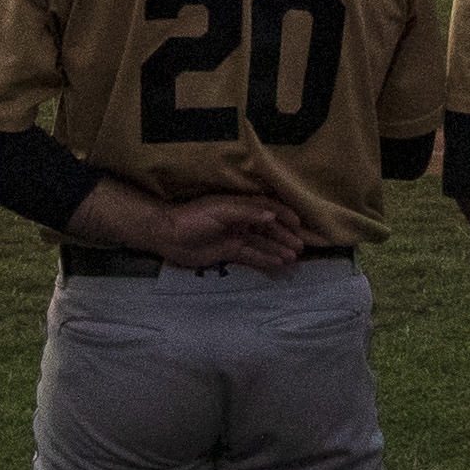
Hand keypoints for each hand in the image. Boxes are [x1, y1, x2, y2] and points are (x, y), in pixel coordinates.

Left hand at [146, 194, 305, 273]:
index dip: (283, 214)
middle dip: (285, 236)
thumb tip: (273, 215)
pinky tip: (278, 263)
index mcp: (239, 205)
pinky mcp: (229, 252)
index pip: (266, 207)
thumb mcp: (221, 210)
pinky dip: (266, 259)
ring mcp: (236, 236)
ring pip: (263, 243)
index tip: (298, 223)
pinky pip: (252, 255)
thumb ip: (247, 212)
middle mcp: (240, 220)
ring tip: (294, 258)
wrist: (169, 235)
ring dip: (278, 249)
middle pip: (268, 227)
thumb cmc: (194, 218)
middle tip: (301, 247)